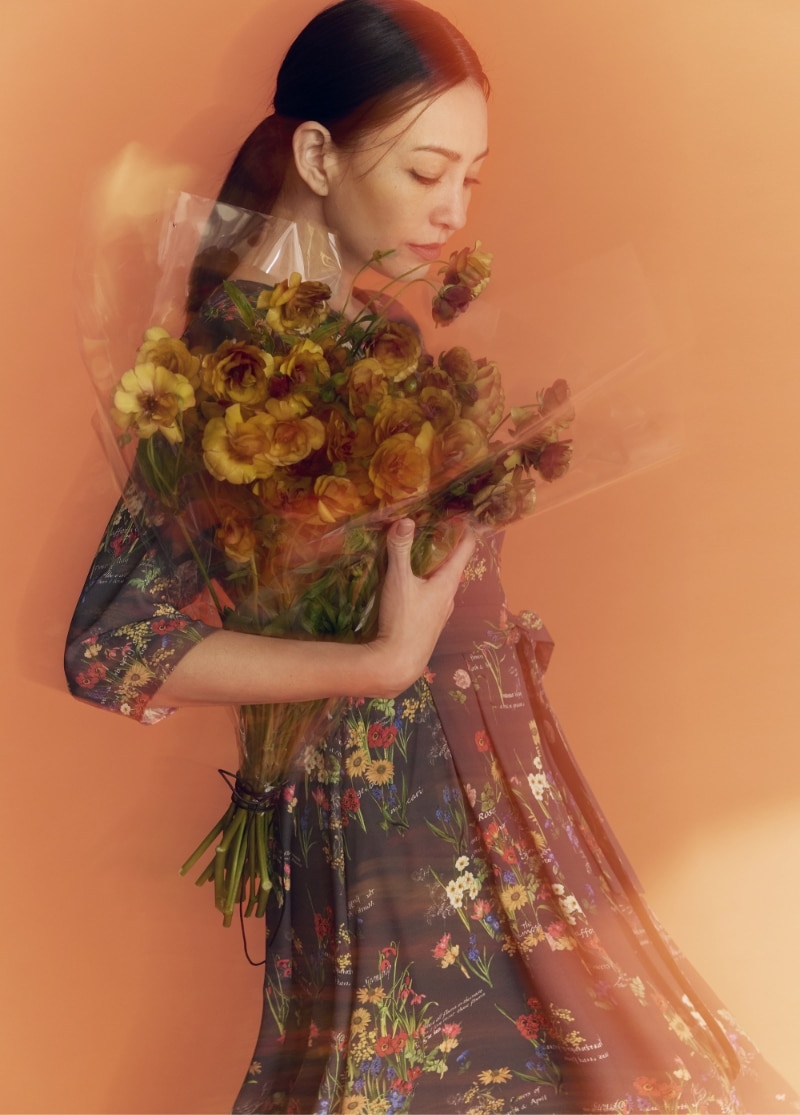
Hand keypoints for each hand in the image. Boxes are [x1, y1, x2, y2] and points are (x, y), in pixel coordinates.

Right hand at [365, 518, 475, 695]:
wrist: (397, 663)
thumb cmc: (402, 620)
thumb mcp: (398, 580)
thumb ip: (399, 549)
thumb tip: (405, 520)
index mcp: (447, 583)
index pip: (465, 549)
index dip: (467, 530)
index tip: (465, 513)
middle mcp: (448, 597)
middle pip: (452, 566)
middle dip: (446, 547)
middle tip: (434, 528)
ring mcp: (439, 614)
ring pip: (440, 583)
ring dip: (434, 568)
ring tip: (420, 555)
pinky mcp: (428, 625)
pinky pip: (430, 597)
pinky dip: (425, 585)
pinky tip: (410, 586)